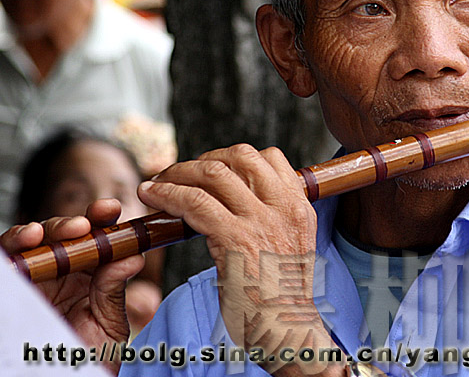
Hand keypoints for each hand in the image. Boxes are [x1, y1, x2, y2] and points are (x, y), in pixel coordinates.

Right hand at [1, 199, 143, 373]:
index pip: (95, 236)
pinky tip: (23, 244)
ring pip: (28, 243)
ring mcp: (35, 279)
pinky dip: (11, 249)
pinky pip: (7, 263)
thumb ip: (114, 288)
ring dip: (35, 232)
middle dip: (68, 223)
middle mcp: (61, 272)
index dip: (101, 218)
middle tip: (81, 226)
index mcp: (91, 272)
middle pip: (60, 234)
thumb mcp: (109, 321)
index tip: (111, 210)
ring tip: (40, 233)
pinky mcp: (12, 289)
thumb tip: (133, 256)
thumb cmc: (92, 356)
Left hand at [138, 144, 343, 375]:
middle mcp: (285, 207)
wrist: (288, 331)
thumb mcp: (292, 246)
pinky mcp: (236, 239)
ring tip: (159, 183)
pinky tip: (151, 197)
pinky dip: (168, 194)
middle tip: (182, 174)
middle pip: (242, 155)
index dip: (234, 158)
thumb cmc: (282, 298)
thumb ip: (274, 220)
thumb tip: (239, 204)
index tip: (212, 171)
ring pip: (214, 173)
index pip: (270, 157)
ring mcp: (261, 221)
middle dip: (206, 158)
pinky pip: (195, 202)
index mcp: (299, 206)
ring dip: (179, 172)